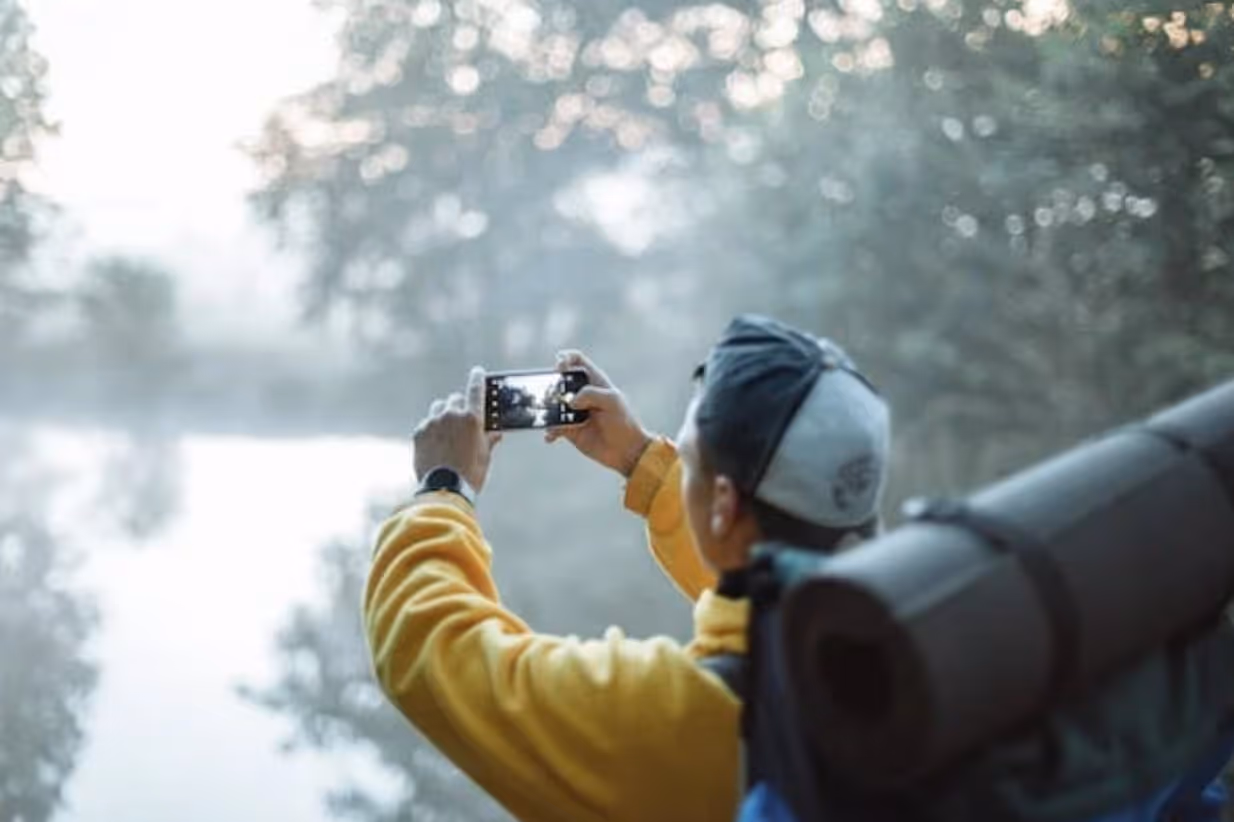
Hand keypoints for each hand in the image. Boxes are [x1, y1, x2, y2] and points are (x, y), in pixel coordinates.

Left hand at [413, 367, 502, 492]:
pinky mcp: (419, 432)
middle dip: (459, 407)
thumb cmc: (470, 473)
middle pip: (455, 399)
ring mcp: (433, 422)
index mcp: (472, 418)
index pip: (475, 388)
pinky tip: (436, 445)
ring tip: (447, 432)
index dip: (477, 378)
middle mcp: (451, 415)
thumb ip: (489, 438)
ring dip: (444, 415)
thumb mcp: (485, 455)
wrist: (444, 489)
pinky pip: (426, 423)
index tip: (478, 372)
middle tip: (462, 421)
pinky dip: (432, 429)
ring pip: (438, 409)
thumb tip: (496, 432)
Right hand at [545, 350, 651, 477]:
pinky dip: (549, 430)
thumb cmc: (623, 422)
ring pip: (552, 404)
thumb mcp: (612, 401)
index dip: (565, 359)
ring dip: (546, 408)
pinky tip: (551, 436)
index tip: (559, 367)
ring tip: (548, 416)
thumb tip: (570, 400)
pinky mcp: (569, 429)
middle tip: (552, 395)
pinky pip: (553, 427)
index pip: (577, 360)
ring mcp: (574, 412)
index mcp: (594, 381)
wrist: (626, 451)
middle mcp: (582, 394)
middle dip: (551, 385)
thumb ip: (591, 394)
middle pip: (559, 381)